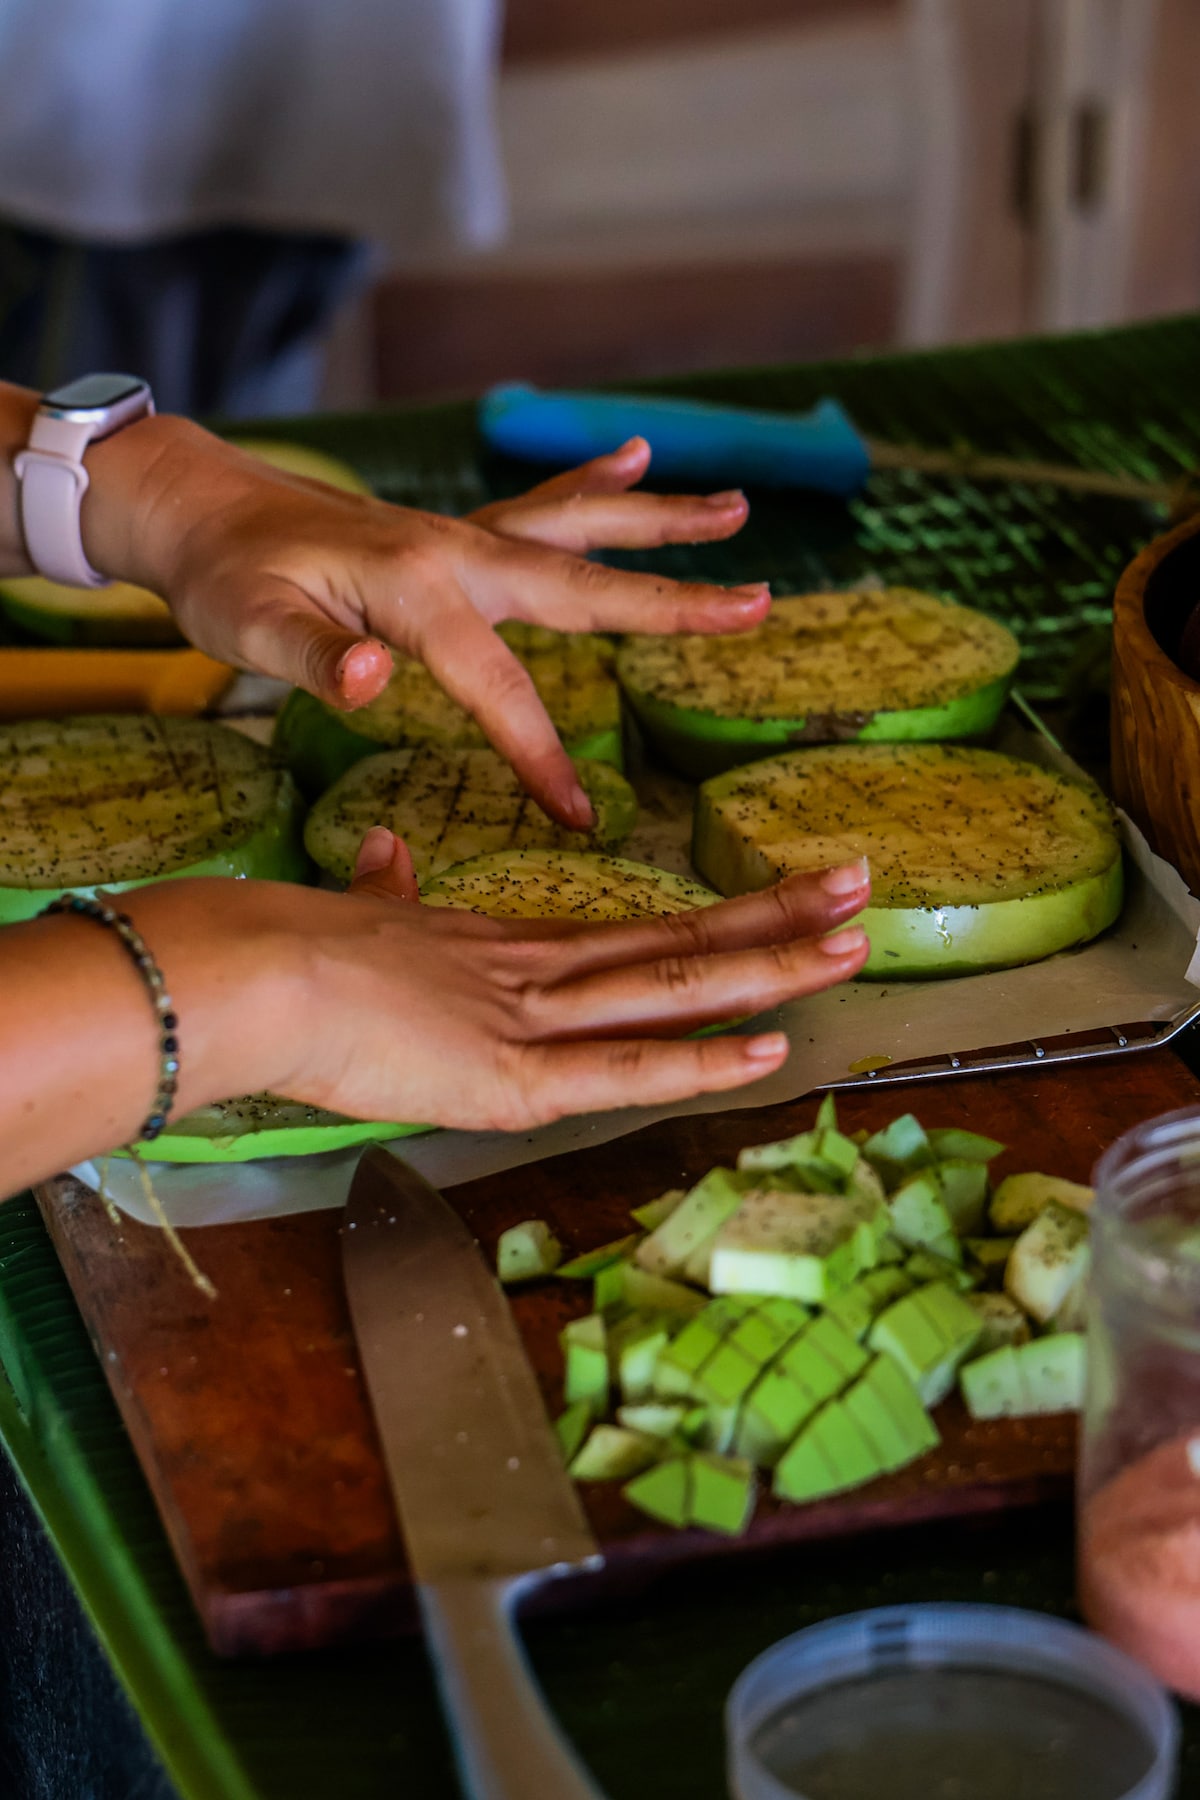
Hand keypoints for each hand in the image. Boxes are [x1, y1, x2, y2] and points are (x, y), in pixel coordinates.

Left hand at [116, 425, 765, 826]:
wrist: (196, 506)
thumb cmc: (222, 577)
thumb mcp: (247, 627)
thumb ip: (313, 658)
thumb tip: (372, 684)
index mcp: (417, 588)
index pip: (499, 686)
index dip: (541, 754)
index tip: (582, 815)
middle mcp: (456, 551)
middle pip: (583, 581)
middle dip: (673, 601)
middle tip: (757, 604)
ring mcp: (459, 535)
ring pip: (577, 528)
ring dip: (657, 522)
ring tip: (733, 509)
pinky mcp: (451, 534)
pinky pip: (538, 507)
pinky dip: (591, 484)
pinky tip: (637, 457)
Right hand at [258, 833, 870, 1131]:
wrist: (253, 968)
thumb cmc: (293, 949)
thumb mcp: (359, 914)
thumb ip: (388, 890)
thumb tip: (388, 852)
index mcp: (511, 952)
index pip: (644, 933)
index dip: (726, 917)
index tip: (796, 891)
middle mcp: (540, 975)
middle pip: (681, 944)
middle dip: (778, 920)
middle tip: (861, 885)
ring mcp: (532, 1022)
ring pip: (672, 990)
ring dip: (768, 970)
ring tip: (852, 942)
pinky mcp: (509, 1079)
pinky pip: (620, 1070)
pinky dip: (696, 1063)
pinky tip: (767, 1049)